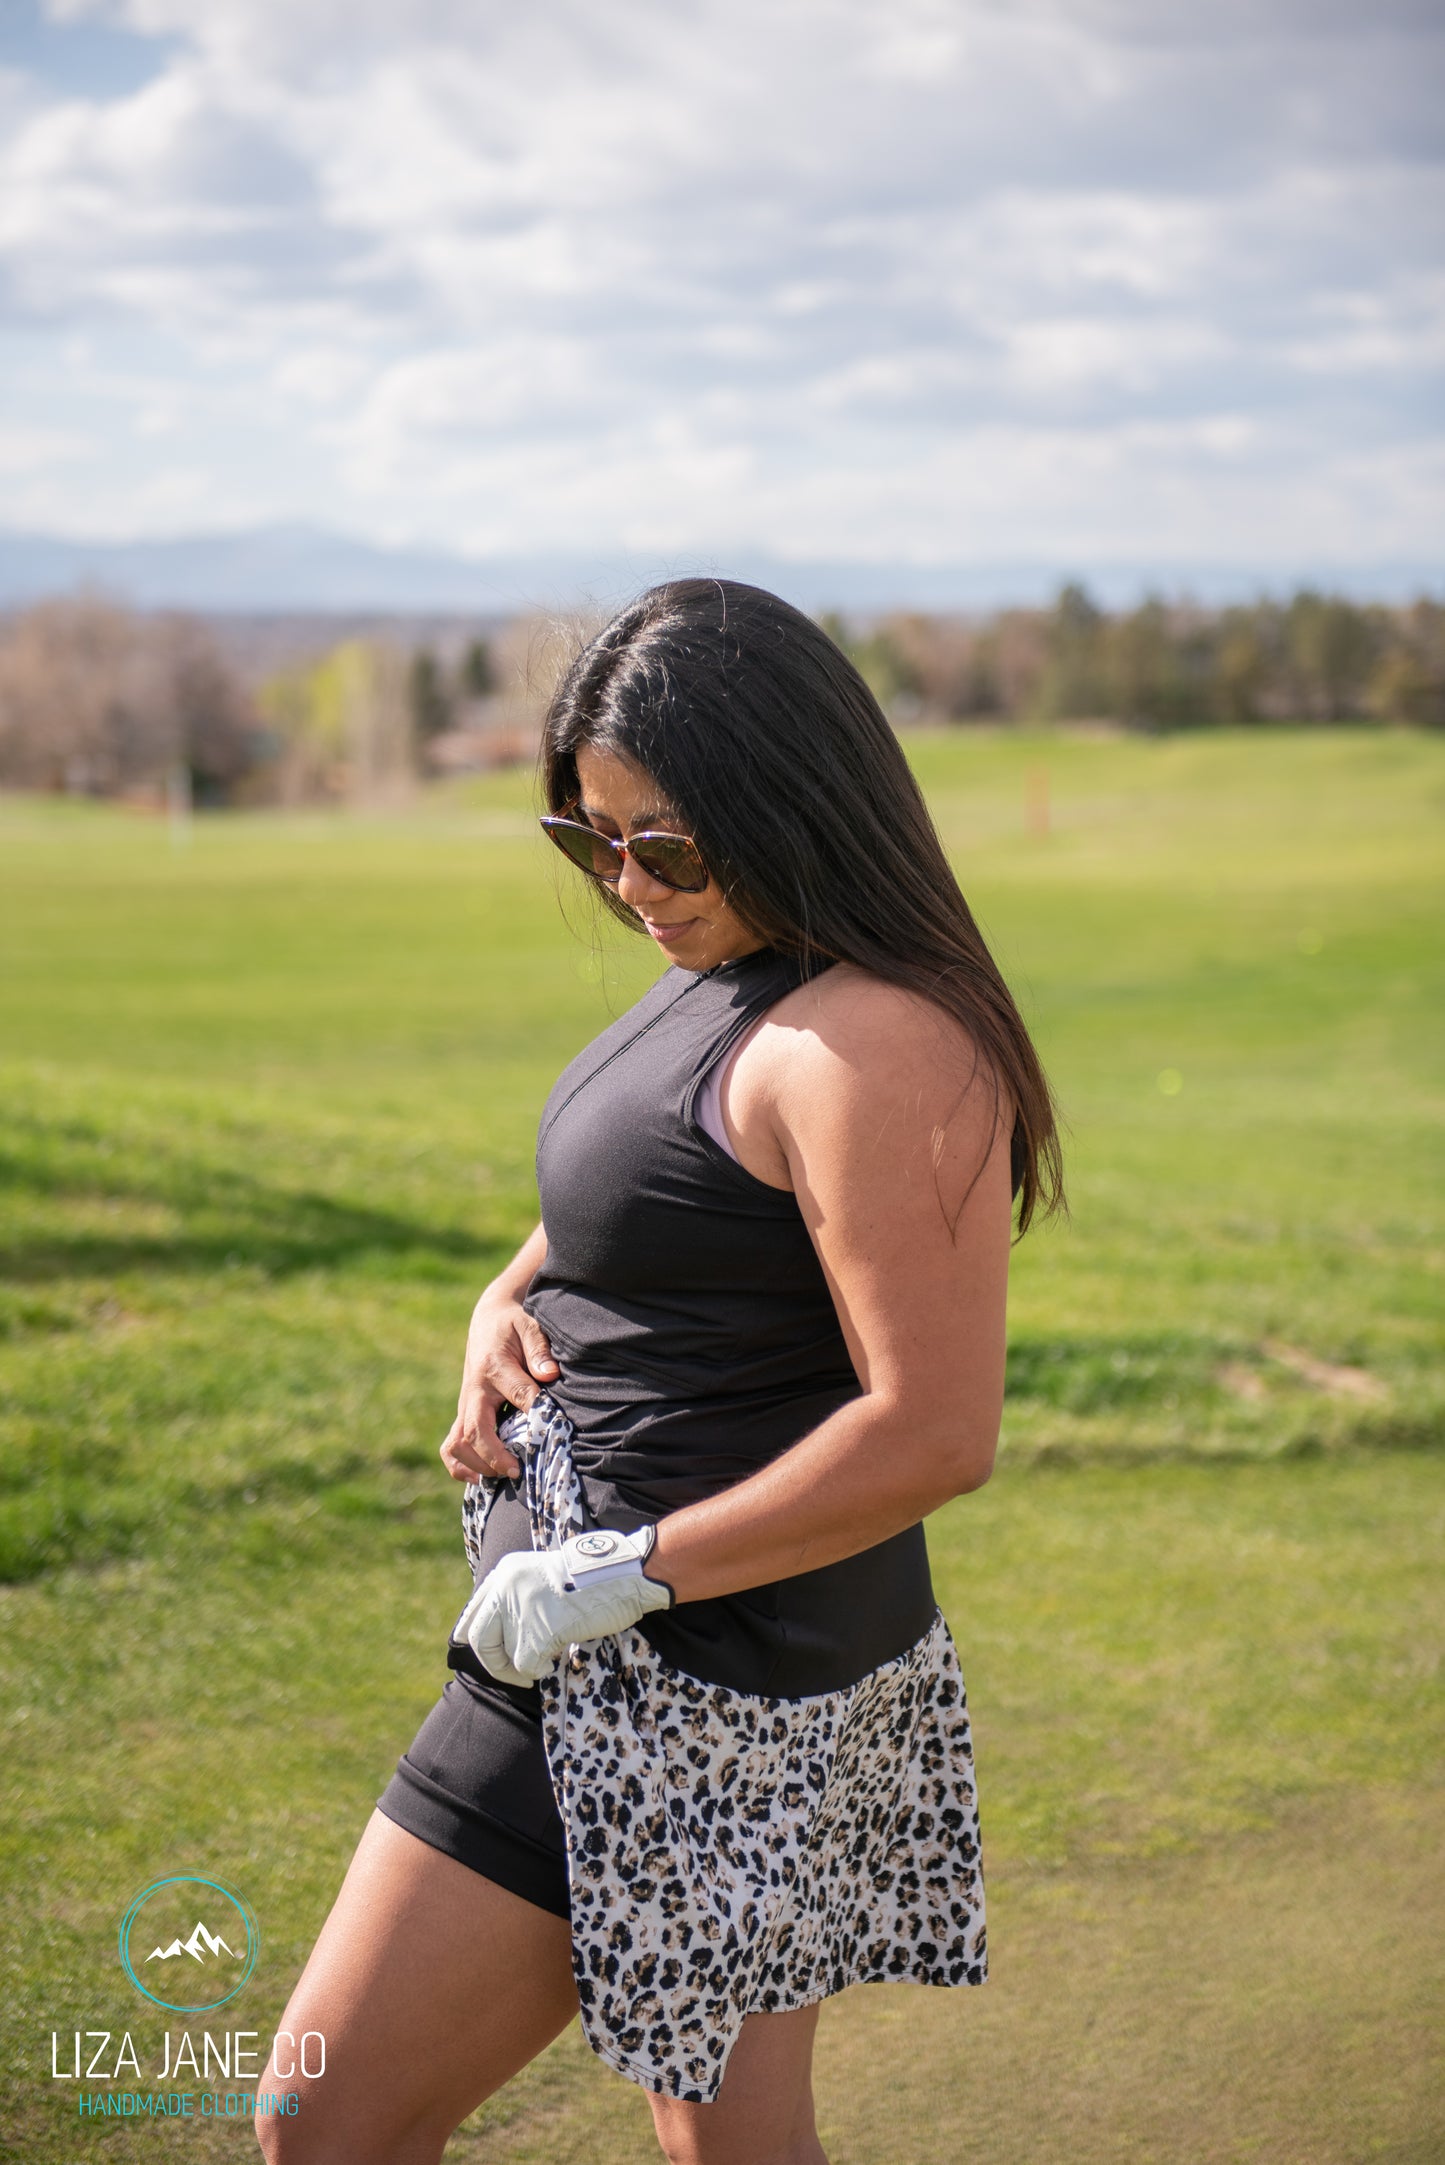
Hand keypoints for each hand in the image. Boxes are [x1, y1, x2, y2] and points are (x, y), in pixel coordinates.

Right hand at [440, 1288, 557, 1484]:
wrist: (488, 1320)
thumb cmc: (512, 1325)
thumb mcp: (528, 1326)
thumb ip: (539, 1350)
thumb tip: (550, 1374)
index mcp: (494, 1365)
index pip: (517, 1394)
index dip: (536, 1412)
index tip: (553, 1430)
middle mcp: (474, 1388)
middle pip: (475, 1429)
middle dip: (494, 1455)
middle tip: (518, 1471)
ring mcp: (465, 1403)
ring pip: (458, 1442)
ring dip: (476, 1464)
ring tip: (502, 1476)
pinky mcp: (463, 1413)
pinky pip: (451, 1445)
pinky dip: (458, 1466)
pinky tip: (479, 1479)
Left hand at [454, 1527, 674, 1684]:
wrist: (621, 1576)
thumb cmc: (593, 1579)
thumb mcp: (543, 1577)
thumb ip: (518, 1597)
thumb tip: (504, 1634)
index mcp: (505, 1572)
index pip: (473, 1611)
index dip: (474, 1637)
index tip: (485, 1653)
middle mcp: (505, 1588)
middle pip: (479, 1638)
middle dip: (493, 1663)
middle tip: (514, 1673)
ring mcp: (519, 1611)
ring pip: (505, 1656)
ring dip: (524, 1666)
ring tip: (547, 1659)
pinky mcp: (537, 1634)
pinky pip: (526, 1667)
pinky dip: (539, 1671)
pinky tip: (554, 1660)